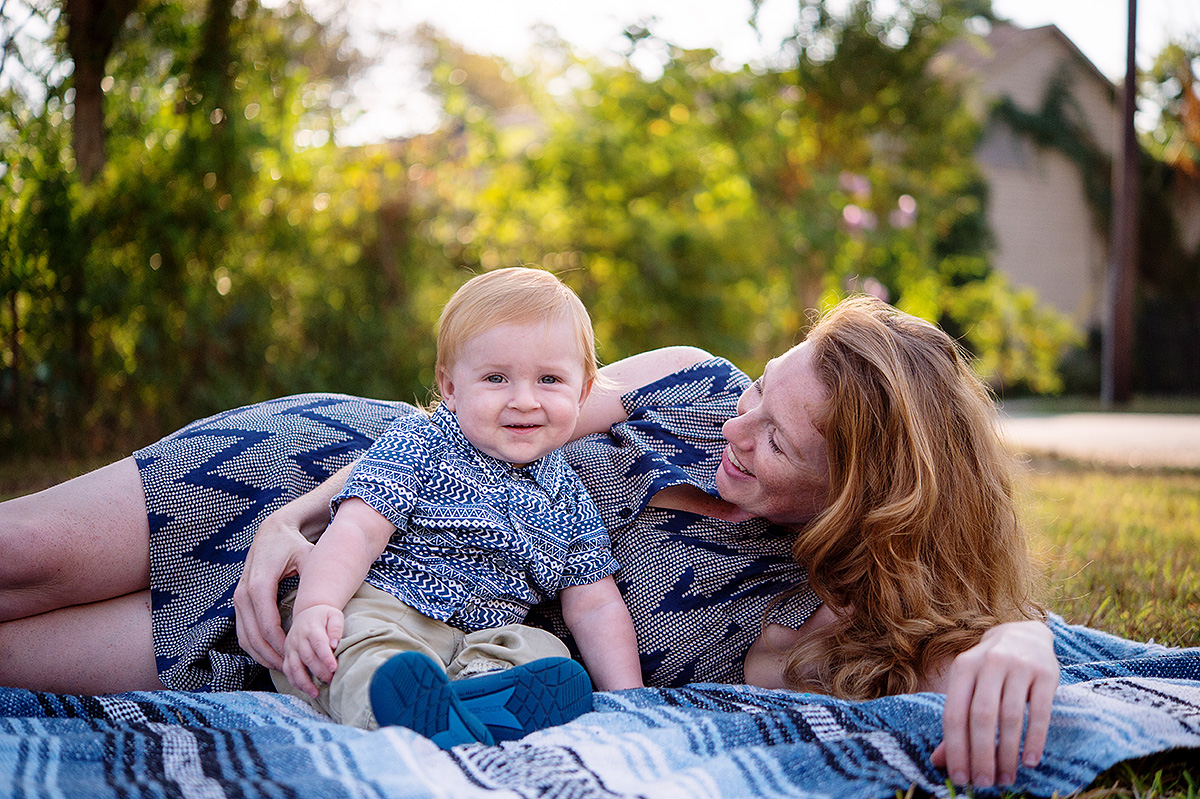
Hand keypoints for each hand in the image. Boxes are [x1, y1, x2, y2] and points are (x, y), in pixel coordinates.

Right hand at [233, 513, 314, 669]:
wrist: (273, 531)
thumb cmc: (294, 545)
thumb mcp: (308, 557)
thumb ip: (315, 579)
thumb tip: (330, 606)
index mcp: (260, 584)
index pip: (268, 625)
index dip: (282, 645)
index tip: (298, 657)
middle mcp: (244, 593)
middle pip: (255, 636)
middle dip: (273, 656)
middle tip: (293, 669)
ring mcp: (237, 598)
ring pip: (245, 637)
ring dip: (262, 655)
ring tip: (284, 666)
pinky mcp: (238, 601)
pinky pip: (242, 632)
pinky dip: (254, 647)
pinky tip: (271, 655)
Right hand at [281, 604, 342, 698]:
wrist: (307, 613)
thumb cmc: (324, 616)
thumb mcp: (334, 615)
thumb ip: (336, 628)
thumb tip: (334, 644)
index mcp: (312, 627)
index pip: (318, 643)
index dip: (325, 657)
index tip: (334, 668)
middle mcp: (298, 638)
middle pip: (307, 658)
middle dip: (319, 672)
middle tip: (331, 681)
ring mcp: (291, 647)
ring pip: (294, 667)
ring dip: (305, 682)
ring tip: (316, 693)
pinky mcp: (287, 655)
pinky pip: (287, 670)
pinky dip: (295, 682)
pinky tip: (305, 690)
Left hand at [930, 620, 1059, 787]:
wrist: (1025, 634)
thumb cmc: (989, 670)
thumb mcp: (969, 686)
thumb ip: (956, 722)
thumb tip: (937, 761)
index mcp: (963, 668)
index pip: (955, 713)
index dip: (955, 748)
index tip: (959, 778)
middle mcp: (988, 664)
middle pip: (981, 716)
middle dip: (981, 754)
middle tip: (983, 782)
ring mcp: (1018, 666)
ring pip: (1010, 717)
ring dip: (1008, 752)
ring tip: (1006, 777)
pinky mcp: (1045, 673)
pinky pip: (1039, 712)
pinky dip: (1034, 739)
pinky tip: (1030, 761)